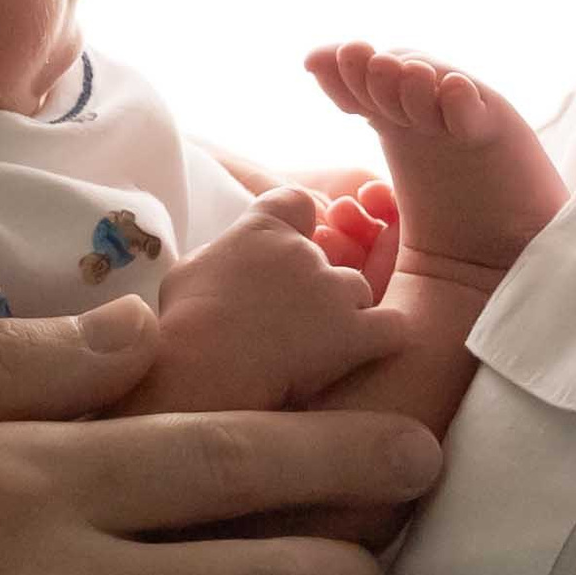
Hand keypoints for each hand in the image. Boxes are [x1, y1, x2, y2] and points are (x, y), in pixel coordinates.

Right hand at [123, 186, 401, 412]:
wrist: (200, 372)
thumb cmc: (181, 326)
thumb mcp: (187, 273)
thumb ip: (219, 259)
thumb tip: (222, 265)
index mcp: (261, 231)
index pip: (295, 202)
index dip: (297, 224)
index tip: (284, 250)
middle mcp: (304, 252)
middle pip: (327, 254)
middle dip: (314, 284)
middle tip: (286, 320)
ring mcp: (333, 291)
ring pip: (358, 289)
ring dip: (345, 313)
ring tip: (313, 348)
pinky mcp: (357, 334)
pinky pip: (393, 326)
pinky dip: (383, 338)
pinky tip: (362, 355)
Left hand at [305, 40, 566, 286]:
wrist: (495, 269)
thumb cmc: (434, 239)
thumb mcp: (375, 212)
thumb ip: (341, 188)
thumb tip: (309, 146)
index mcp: (397, 122)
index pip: (362, 81)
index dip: (339, 69)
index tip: (314, 63)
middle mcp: (428, 112)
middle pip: (396, 75)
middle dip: (372, 69)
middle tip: (355, 62)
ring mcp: (463, 121)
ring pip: (434, 84)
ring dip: (411, 78)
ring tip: (400, 75)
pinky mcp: (500, 136)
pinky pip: (479, 112)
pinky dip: (462, 101)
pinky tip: (451, 95)